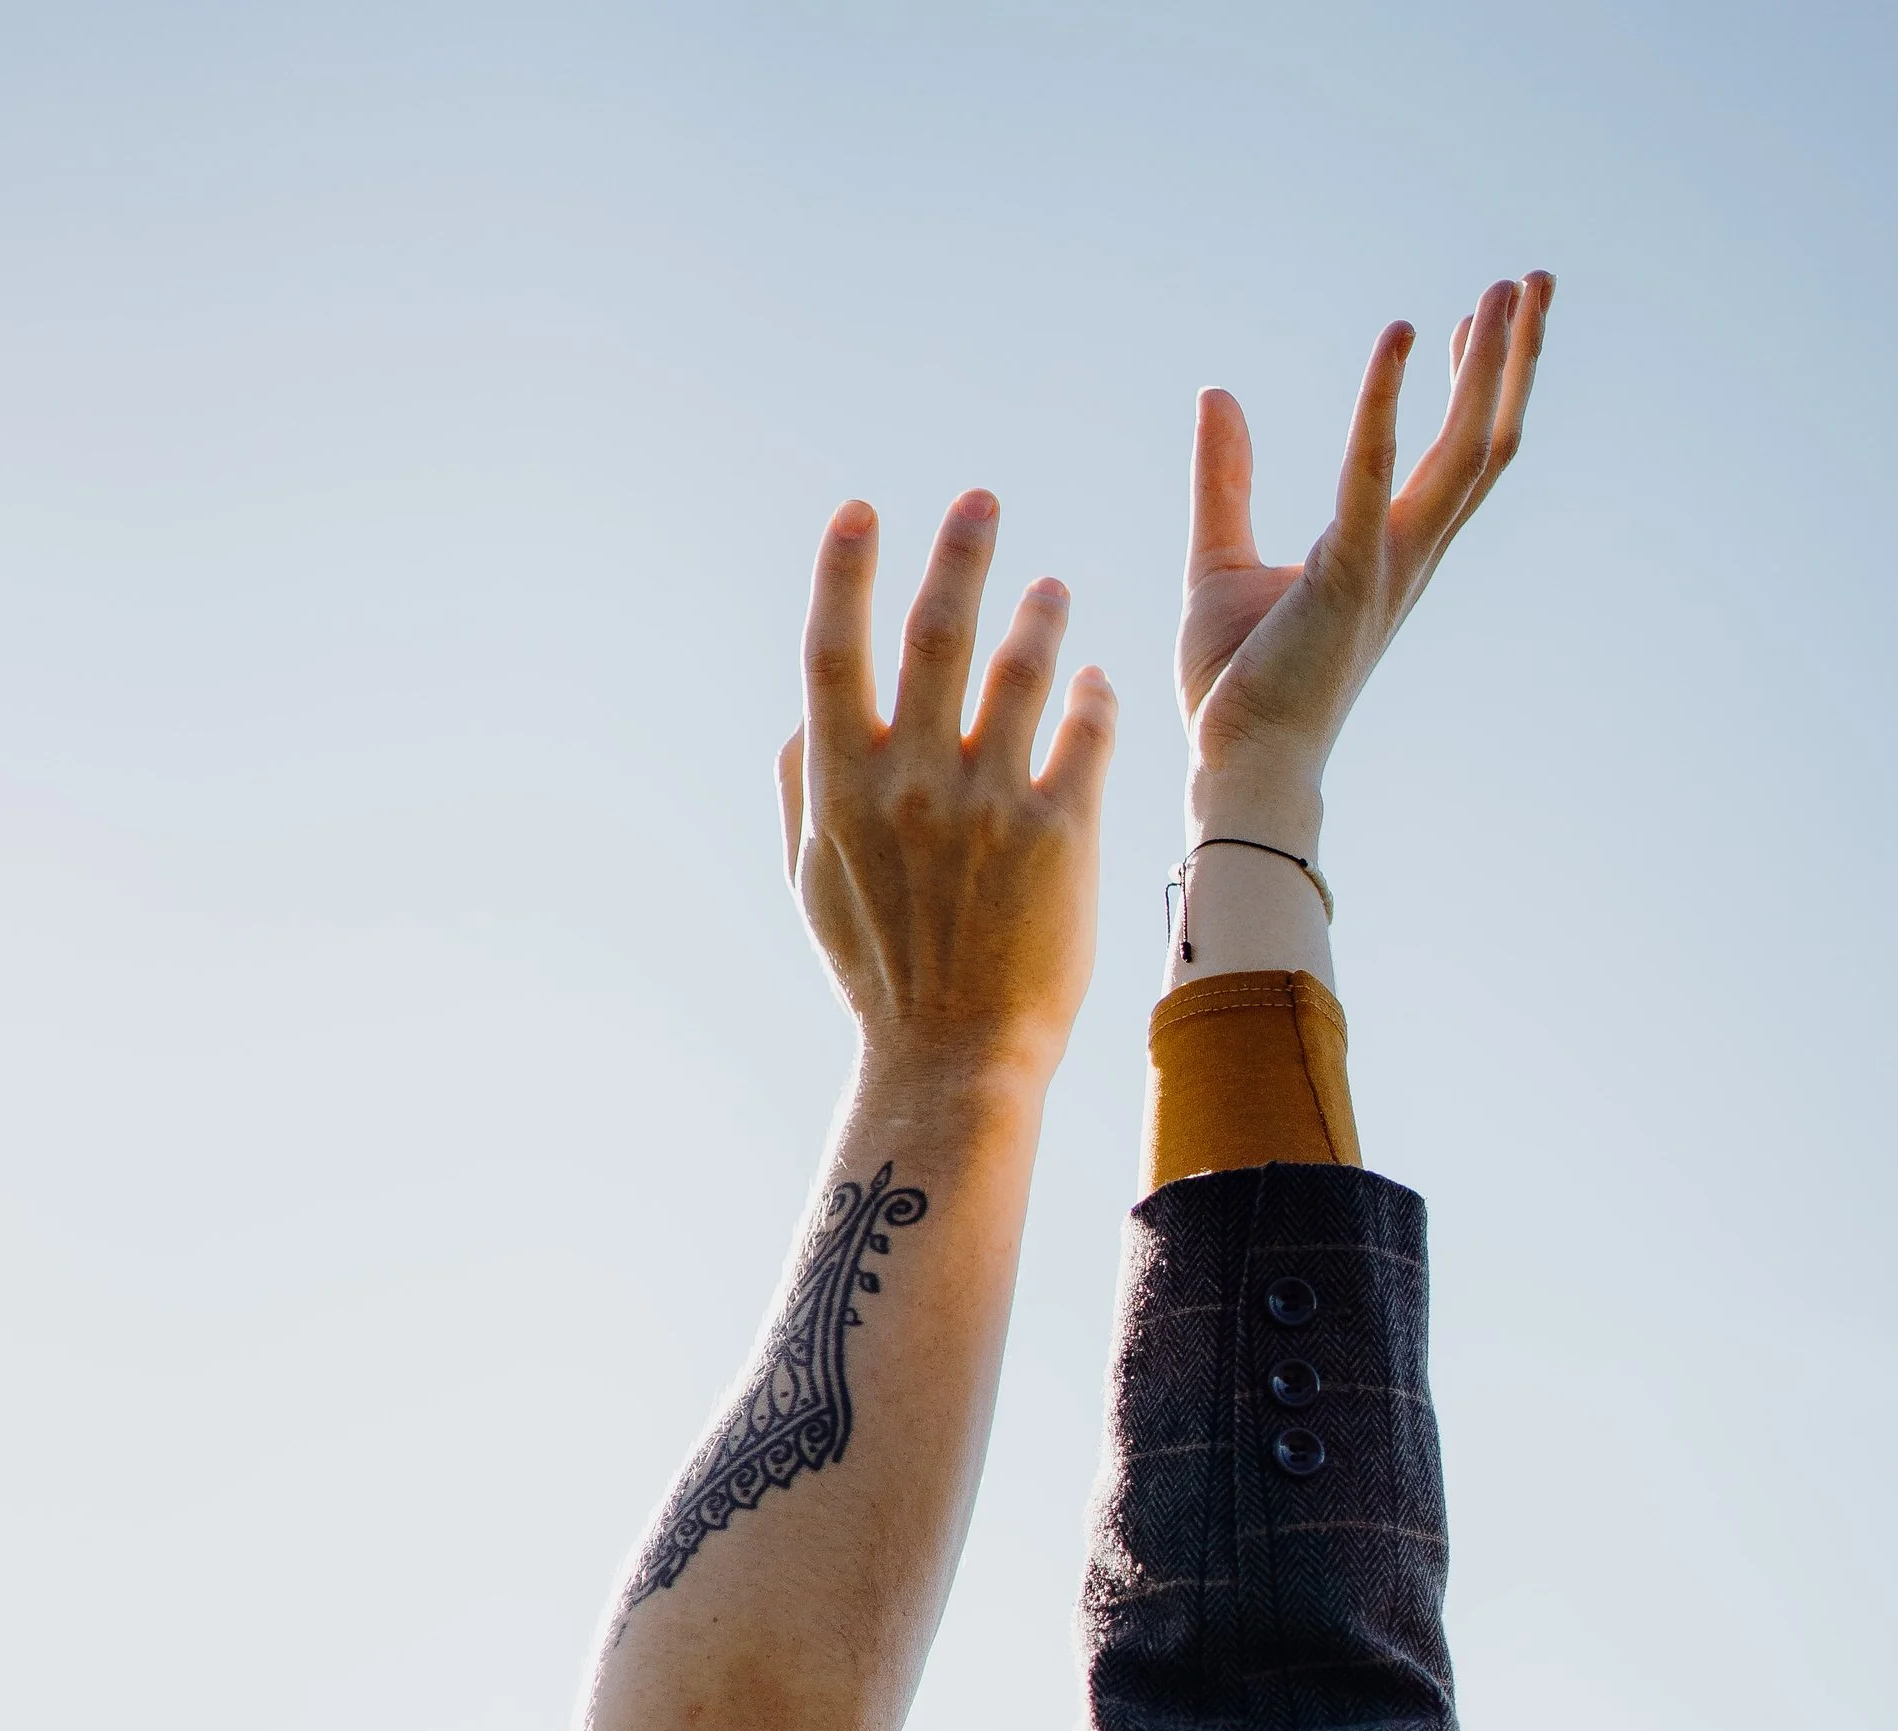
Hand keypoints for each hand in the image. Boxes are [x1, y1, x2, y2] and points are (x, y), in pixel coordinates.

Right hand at [780, 492, 1115, 1086]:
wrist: (954, 1061)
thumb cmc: (881, 974)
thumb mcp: (813, 886)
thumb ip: (801, 792)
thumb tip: (800, 718)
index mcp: (840, 790)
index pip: (833, 651)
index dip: (843, 572)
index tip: (862, 512)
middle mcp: (910, 786)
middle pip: (936, 634)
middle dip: (960, 553)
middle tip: (982, 502)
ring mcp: (986, 808)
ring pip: (1023, 670)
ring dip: (1040, 616)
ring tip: (1051, 591)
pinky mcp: (1058, 835)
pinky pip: (1085, 734)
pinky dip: (1092, 698)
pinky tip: (1097, 685)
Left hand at [1179, 272, 1551, 829]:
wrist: (1236, 765)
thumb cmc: (1236, 685)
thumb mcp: (1219, 560)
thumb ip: (1226, 478)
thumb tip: (1217, 396)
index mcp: (1387, 555)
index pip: (1449, 457)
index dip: (1471, 385)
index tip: (1475, 321)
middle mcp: (1405, 557)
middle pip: (1485, 442)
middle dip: (1512, 360)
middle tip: (1531, 280)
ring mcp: (1386, 565)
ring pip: (1466, 451)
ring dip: (1488, 367)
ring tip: (1503, 291)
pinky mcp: (1348, 574)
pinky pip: (1373, 470)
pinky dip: (1386, 400)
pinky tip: (1400, 334)